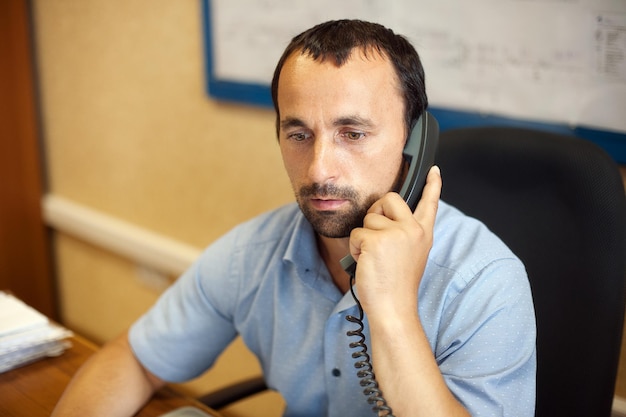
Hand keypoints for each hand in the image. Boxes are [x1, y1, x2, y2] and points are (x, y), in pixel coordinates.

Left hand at [348, 166, 441, 315]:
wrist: (394, 308)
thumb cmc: (396, 286)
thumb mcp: (410, 256)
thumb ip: (404, 235)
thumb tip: (383, 217)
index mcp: (423, 234)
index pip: (429, 204)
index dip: (432, 185)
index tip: (434, 170)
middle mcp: (413, 230)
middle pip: (389, 198)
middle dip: (376, 211)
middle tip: (375, 235)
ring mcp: (396, 234)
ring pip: (368, 219)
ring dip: (363, 237)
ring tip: (373, 259)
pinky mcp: (377, 241)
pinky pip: (356, 234)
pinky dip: (355, 248)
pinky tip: (366, 263)